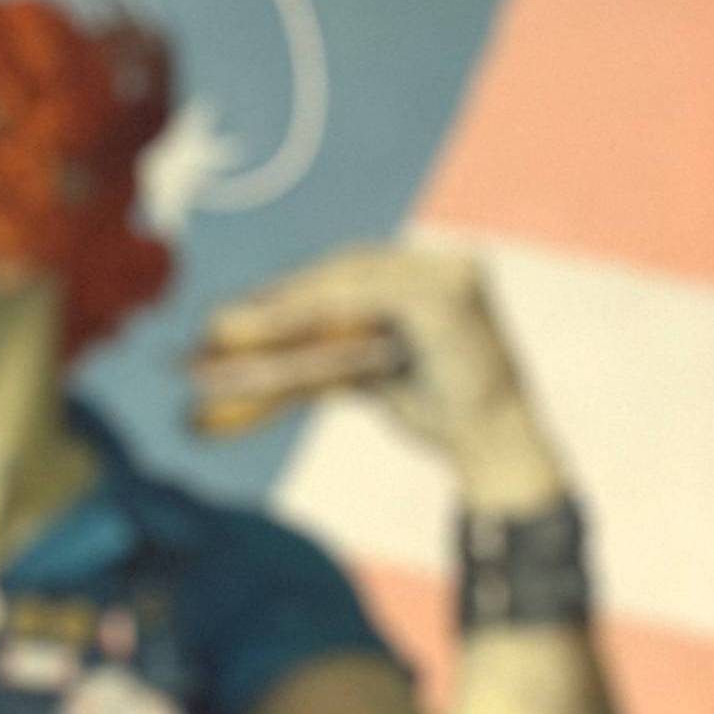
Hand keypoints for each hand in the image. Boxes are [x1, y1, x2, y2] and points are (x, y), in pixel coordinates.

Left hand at [204, 244, 565, 513]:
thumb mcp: (374, 376)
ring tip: (234, 327)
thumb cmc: (441, 413)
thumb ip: (332, 358)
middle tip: (223, 319)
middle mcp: (444, 265)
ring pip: (348, 282)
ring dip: (288, 303)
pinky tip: (275, 329)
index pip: (352, 271)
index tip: (243, 308)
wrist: (491, 448)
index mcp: (433, 277)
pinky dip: (314, 313)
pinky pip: (363, 301)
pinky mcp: (443, 300)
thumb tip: (269, 361)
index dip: (295, 287)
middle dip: (283, 293)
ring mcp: (449, 276)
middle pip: (345, 269)